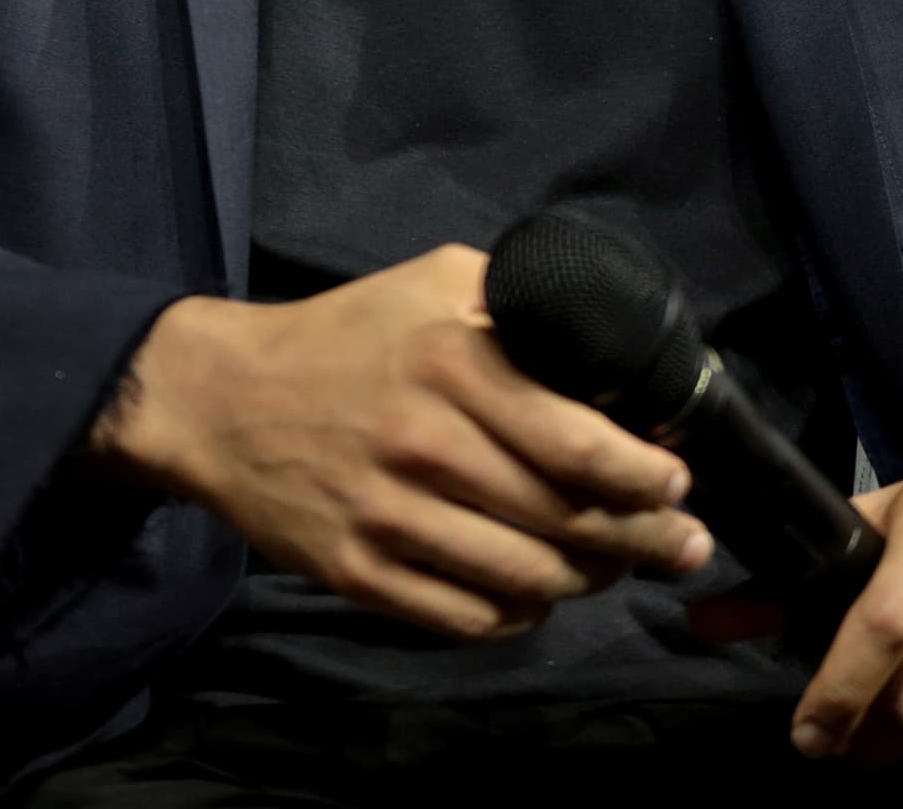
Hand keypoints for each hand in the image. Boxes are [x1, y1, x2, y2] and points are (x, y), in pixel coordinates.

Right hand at [88, 243, 712, 639]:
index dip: (647, 477)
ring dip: (586, 583)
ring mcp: (389, 518)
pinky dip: (518, 618)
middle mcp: (426, 445)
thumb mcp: (434, 282)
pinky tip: (535, 596)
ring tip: (609, 568)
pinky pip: (467, 619)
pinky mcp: (359, 575)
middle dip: (644, 541)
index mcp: (453, 363)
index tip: (677, 484)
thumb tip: (613, 347)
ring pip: (528, 580)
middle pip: (568, 521)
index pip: (581, 443)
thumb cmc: (346, 335)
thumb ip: (522, 301)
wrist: (222, 400)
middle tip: (680, 545)